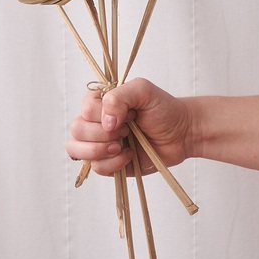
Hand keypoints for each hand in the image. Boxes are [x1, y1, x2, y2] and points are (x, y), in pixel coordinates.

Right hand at [66, 78, 191, 175]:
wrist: (182, 133)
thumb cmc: (163, 109)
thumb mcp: (143, 91)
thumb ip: (120, 96)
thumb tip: (105, 122)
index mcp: (101, 101)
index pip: (85, 109)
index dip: (103, 116)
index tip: (128, 116)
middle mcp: (96, 121)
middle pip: (77, 130)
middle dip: (102, 134)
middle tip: (127, 131)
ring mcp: (100, 143)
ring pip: (76, 150)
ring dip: (101, 150)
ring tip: (122, 146)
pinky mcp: (108, 161)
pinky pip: (96, 168)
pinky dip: (113, 164)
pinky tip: (129, 155)